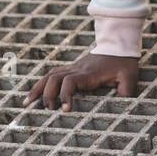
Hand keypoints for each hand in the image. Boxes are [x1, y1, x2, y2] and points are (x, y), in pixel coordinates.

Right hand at [25, 52, 139, 112]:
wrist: (118, 44)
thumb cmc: (124, 62)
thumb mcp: (129, 77)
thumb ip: (126, 91)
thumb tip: (123, 105)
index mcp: (89, 73)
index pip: (70, 82)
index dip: (65, 95)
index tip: (65, 110)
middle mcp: (76, 69)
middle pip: (54, 78)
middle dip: (46, 95)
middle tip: (46, 110)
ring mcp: (72, 68)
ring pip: (49, 75)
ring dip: (37, 89)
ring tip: (26, 104)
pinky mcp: (70, 69)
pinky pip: (51, 74)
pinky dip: (41, 84)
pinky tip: (33, 95)